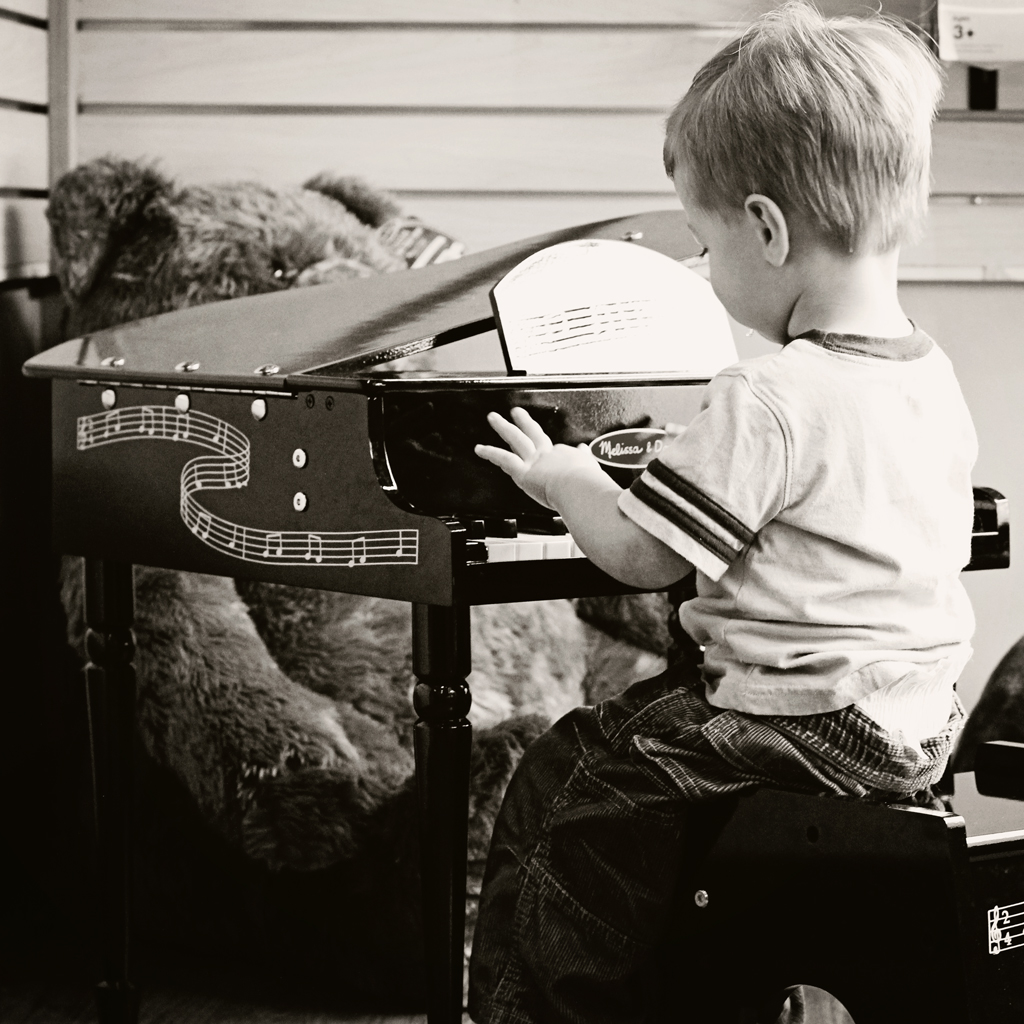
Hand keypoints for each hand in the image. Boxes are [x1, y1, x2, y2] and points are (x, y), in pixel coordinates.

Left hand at [474, 407, 602, 509]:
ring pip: (515, 439)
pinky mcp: (522, 472)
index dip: (553, 449)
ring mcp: (534, 460)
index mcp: (564, 456)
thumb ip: (585, 458)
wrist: (578, 488)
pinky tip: (480, 449)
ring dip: (503, 427)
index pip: (556, 449)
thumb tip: (584, 449)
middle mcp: (548, 454)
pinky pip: (503, 458)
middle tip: (516, 412)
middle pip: (534, 433)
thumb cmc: (585, 483)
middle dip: (525, 422)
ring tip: (493, 418)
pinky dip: (490, 452)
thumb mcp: (590, 466)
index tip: (552, 449)